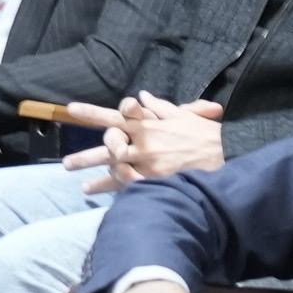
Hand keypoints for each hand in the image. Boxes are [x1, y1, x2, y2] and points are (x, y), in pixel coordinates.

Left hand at [59, 94, 226, 192]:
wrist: (224, 153)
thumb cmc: (204, 133)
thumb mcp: (182, 114)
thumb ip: (159, 106)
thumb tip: (142, 96)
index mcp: (147, 123)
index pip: (114, 115)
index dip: (91, 112)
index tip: (72, 110)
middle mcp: (143, 141)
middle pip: (107, 145)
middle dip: (86, 155)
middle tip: (67, 163)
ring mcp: (148, 162)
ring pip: (114, 168)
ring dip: (96, 178)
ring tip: (81, 186)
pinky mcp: (156, 179)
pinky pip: (130, 186)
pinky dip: (114, 190)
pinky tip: (100, 196)